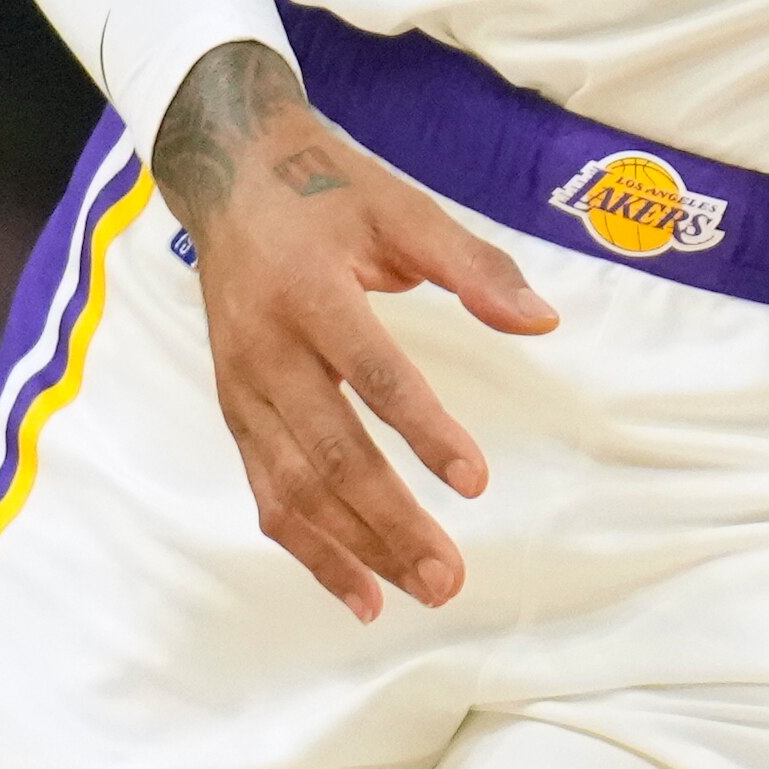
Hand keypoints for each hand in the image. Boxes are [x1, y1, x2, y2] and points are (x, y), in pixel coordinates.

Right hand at [152, 42, 558, 620]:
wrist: (227, 176)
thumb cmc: (327, 192)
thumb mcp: (401, 207)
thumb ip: (472, 265)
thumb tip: (541, 322)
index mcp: (308, 291)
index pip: (372, 373)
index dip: (422, 431)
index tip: (475, 481)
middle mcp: (264, 350)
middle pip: (329, 452)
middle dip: (389, 521)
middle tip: (448, 575)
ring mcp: (242, 389)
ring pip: (294, 488)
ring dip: (354, 549)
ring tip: (419, 591)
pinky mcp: (234, 412)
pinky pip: (267, 493)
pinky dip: (309, 549)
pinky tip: (359, 592)